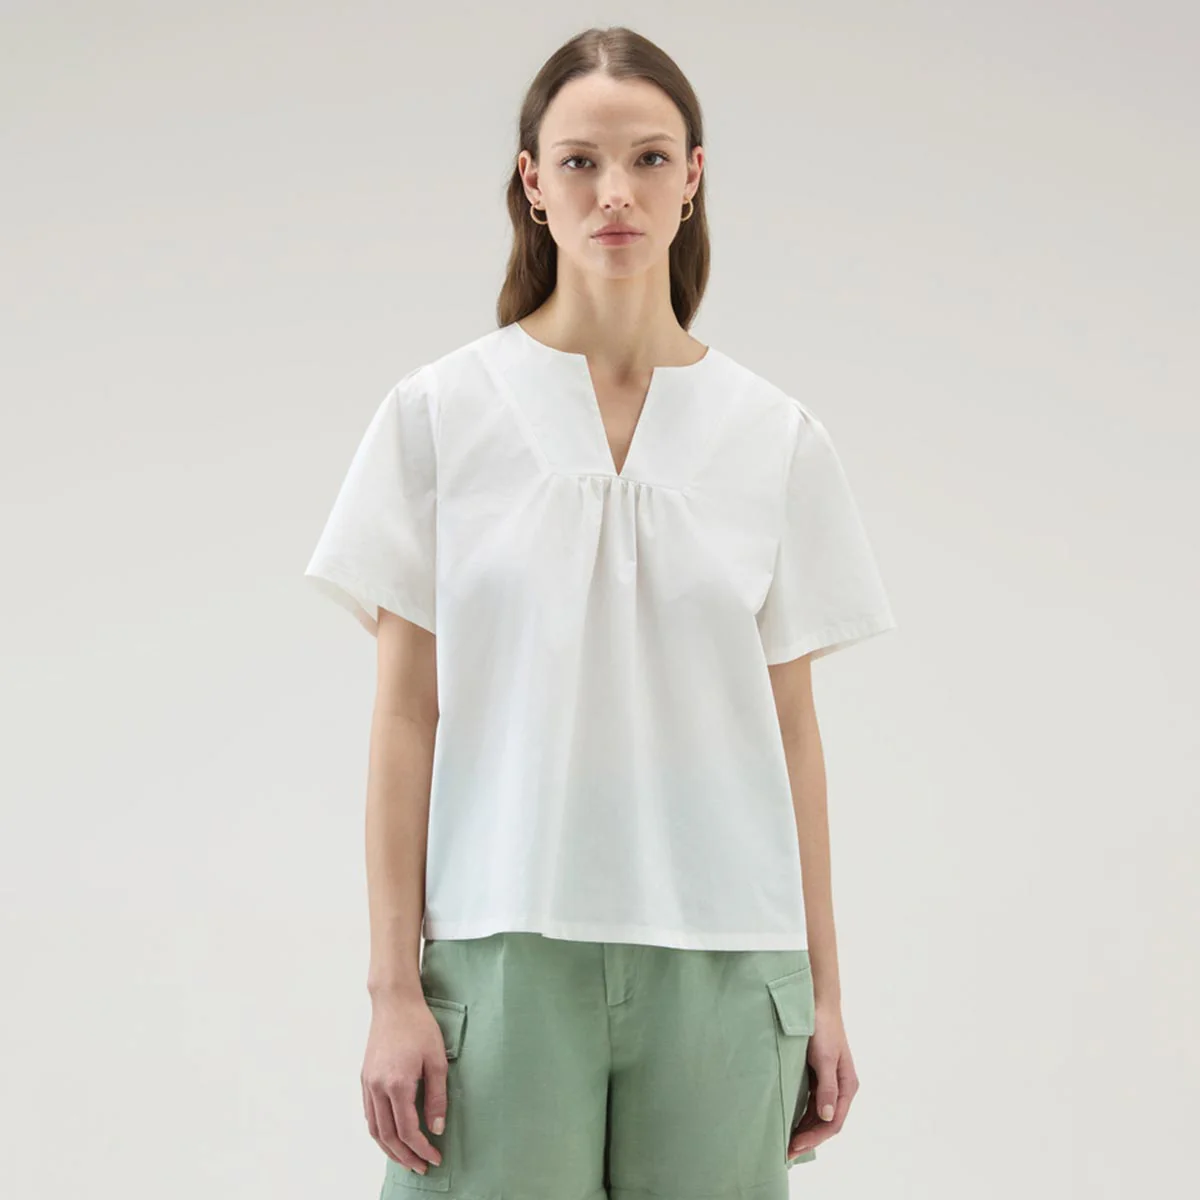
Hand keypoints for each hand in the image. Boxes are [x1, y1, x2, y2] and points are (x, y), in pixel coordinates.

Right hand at [361, 994, 448, 1171]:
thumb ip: (437, 1097)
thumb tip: (436, 1129)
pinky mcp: (364, 1078)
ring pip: (374, 1129)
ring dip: (390, 1149)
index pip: (408, 1130)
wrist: (394, 1003)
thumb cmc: (419, 1026)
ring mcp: (368, 1084)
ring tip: (406, 1159)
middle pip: (388, 1136)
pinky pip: (369, 1114)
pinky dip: (379, 1132)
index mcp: (398, 1085)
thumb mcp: (437, 1060)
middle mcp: (378, 1088)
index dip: (422, 1149)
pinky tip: (391, 1136)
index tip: (436, 1158)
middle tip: (422, 1167)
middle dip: (406, 1156)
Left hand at [786, 1003, 858, 1157]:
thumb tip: (827, 1117)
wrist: (816, 1001)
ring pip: (817, 1115)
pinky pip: (810, 1103)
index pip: (833, 1122)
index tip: (794, 1146)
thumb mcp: (823, 1057)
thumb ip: (826, 1087)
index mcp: (847, 1086)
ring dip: (803, 1129)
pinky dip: (801, 1115)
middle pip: (825, 1122)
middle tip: (785, 1153)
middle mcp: (840, 1087)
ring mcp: (828, 1082)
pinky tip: (788, 1122)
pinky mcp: (817, 1075)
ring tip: (784, 1143)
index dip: (814, 1138)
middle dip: (808, 1139)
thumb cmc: (822, 1027)